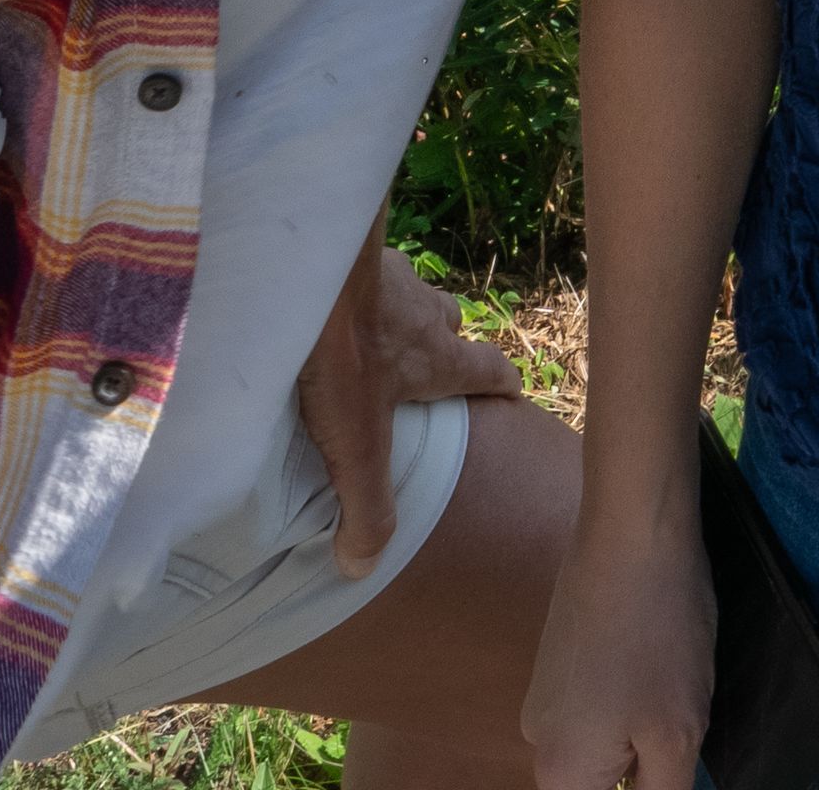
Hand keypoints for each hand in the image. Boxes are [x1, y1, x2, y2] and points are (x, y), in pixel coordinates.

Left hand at [295, 240, 535, 571]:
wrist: (309, 269)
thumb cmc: (343, 357)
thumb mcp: (357, 448)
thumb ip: (367, 508)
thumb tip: (361, 567)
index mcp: (438, 359)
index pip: (491, 370)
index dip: (502, 383)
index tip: (510, 393)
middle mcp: (425, 312)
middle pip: (450, 323)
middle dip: (444, 342)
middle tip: (419, 365)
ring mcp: (390, 274)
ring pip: (408, 293)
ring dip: (396, 311)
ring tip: (362, 334)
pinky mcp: (350, 252)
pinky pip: (362, 271)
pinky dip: (351, 288)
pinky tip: (318, 305)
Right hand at [520, 451, 723, 789]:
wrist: (632, 531)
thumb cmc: (660, 634)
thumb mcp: (677, 735)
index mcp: (560, 772)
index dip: (645, 786)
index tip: (663, 750)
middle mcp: (537, 741)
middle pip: (600, 783)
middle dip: (644, 764)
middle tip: (676, 717)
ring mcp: (543, 699)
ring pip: (601, 748)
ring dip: (642, 733)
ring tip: (669, 682)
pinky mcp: (557, 664)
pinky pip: (595, 710)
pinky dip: (631, 701)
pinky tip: (657, 660)